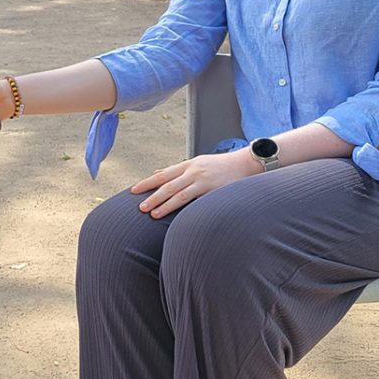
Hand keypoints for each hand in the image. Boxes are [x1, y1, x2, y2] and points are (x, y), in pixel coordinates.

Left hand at [129, 149, 261, 218]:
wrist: (245, 164)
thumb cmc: (220, 166)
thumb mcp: (197, 163)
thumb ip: (178, 170)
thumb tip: (157, 173)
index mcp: (189, 164)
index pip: (163, 174)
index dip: (147, 182)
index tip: (133, 190)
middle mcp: (193, 171)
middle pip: (167, 184)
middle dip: (152, 195)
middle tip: (139, 206)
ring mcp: (203, 180)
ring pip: (178, 193)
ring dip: (164, 204)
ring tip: (151, 213)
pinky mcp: (213, 190)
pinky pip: (194, 200)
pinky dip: (182, 207)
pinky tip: (174, 216)